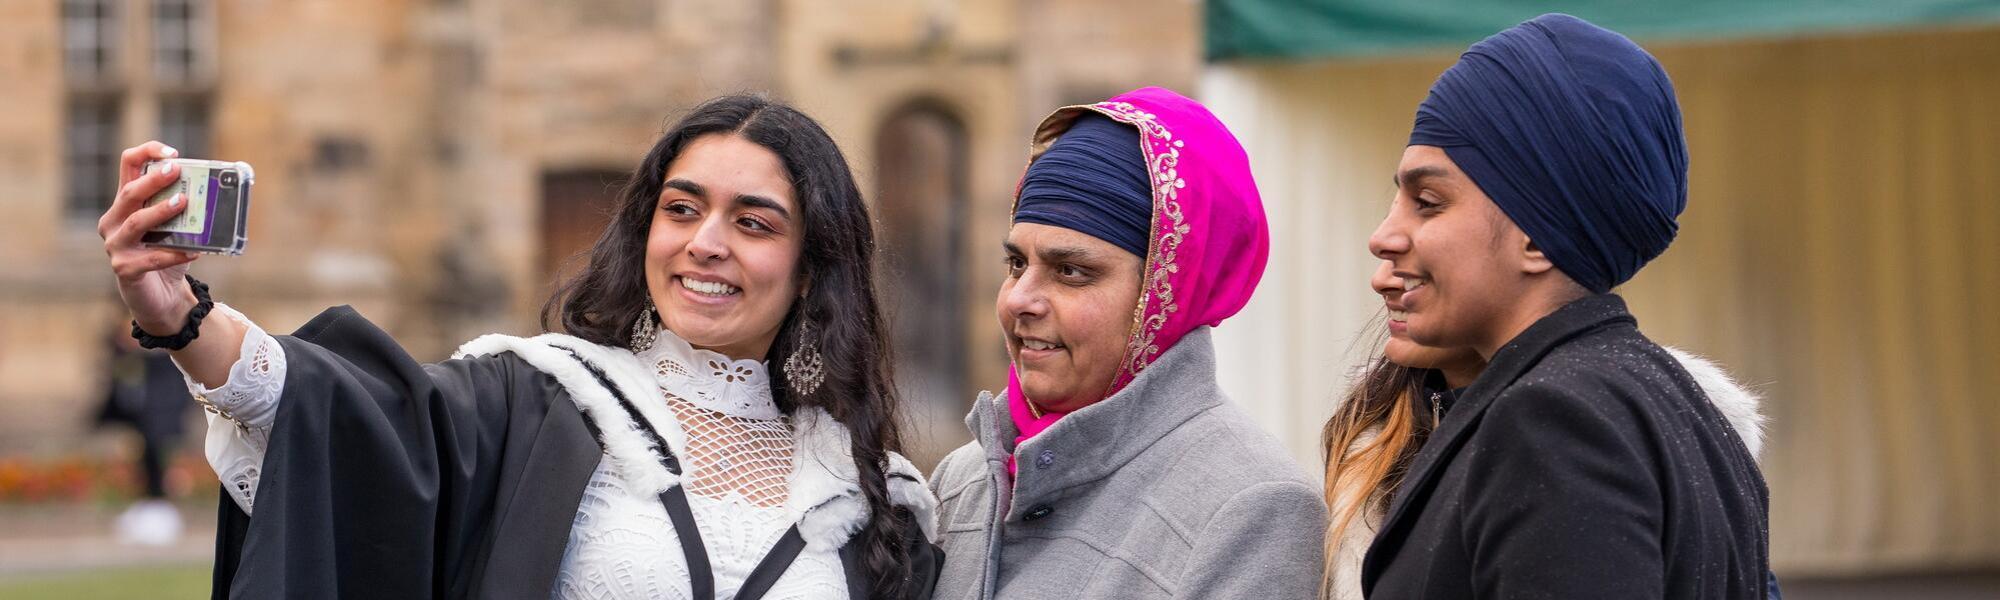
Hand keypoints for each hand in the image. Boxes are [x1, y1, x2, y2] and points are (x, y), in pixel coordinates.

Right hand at [100, 141, 199, 334]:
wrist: (161, 297)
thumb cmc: (168, 254)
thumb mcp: (176, 227)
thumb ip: (187, 208)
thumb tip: (219, 189)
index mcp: (126, 203)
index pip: (127, 166)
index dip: (146, 152)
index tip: (172, 153)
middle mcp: (114, 221)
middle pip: (128, 193)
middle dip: (152, 180)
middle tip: (175, 170)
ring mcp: (116, 245)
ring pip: (136, 222)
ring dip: (161, 211)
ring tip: (184, 202)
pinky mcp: (125, 269)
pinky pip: (150, 259)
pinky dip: (174, 254)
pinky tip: (195, 252)